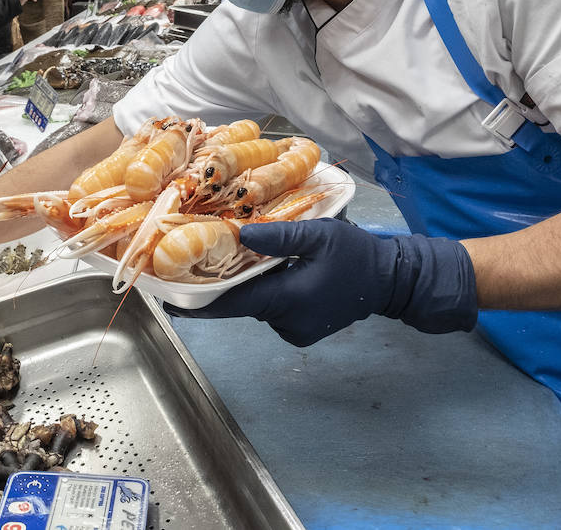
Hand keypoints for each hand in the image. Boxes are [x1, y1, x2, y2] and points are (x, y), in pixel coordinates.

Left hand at [166, 219, 477, 345]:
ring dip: (245, 284)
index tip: (168, 297)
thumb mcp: (321, 235)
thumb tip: (240, 232)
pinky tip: (265, 268)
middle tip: (192, 260)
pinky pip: (271, 307)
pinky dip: (265, 290)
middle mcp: (285, 321)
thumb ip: (281, 236)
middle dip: (219, 283)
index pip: (231, 304)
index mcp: (286, 300)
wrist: (393, 281)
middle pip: (239, 302)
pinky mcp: (301, 328)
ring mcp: (293, 329)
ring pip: (255, 304)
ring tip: (230, 255)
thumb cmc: (359, 256)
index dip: (197, 301)